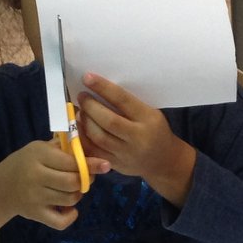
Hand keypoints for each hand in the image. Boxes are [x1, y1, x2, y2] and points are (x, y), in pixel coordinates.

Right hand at [0, 139, 106, 231]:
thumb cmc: (25, 164)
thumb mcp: (39, 149)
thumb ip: (62, 148)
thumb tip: (92, 148)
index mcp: (38, 155)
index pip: (71, 162)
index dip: (91, 164)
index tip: (105, 165)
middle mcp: (36, 176)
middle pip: (73, 182)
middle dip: (85, 180)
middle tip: (84, 178)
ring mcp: (35, 197)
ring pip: (70, 199)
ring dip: (78, 195)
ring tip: (72, 190)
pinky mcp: (36, 214)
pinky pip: (61, 221)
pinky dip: (70, 216)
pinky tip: (68, 209)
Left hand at [77, 73, 195, 206]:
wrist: (163, 161)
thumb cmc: (154, 130)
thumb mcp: (150, 113)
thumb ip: (129, 105)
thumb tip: (98, 90)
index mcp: (148, 119)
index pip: (122, 100)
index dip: (103, 88)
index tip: (87, 77)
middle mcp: (138, 138)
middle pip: (108, 121)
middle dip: (90, 106)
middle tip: (81, 96)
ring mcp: (126, 154)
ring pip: (99, 137)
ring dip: (85, 122)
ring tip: (79, 111)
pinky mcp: (116, 165)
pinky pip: (94, 152)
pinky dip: (83, 138)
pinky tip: (79, 128)